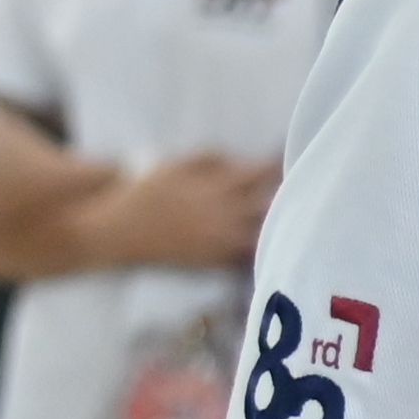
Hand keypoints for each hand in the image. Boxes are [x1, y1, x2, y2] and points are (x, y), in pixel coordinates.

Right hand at [140, 151, 284, 269]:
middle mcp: (224, 215)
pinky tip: (273, 239)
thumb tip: (241, 160)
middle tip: (296, 189)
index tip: (283, 160)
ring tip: (290, 214)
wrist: (122, 232)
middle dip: (285, 196)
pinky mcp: (216, 261)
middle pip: (269, 205)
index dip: (274, 166)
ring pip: (264, 232)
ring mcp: (222, 240)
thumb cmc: (147, 193)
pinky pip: (249, 255)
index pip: (258, 174)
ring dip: (279, 223)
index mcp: (215, 187)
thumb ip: (211, 158)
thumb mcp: (176, 165)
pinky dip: (263, 246)